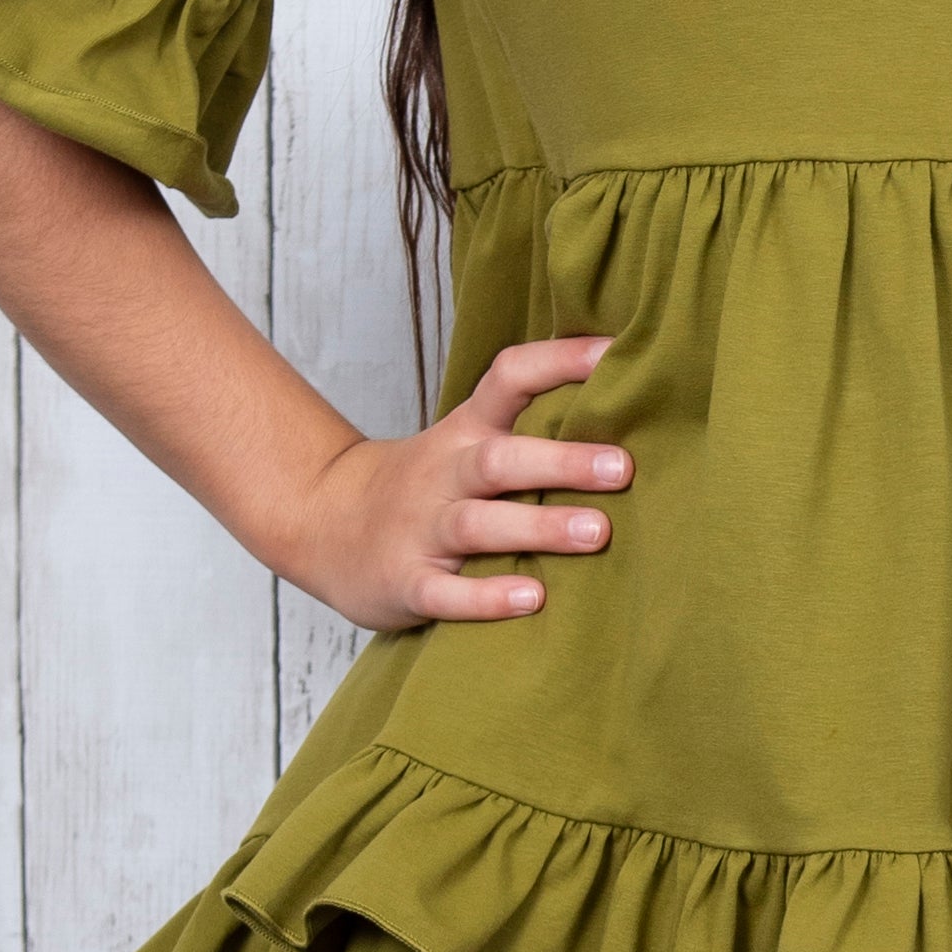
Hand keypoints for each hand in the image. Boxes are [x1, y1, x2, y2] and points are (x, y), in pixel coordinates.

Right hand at [270, 336, 631, 631]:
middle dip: (562, 461)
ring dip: (539, 526)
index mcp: (466, 432)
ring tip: (597, 533)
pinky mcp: (406, 582)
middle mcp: (445, 473)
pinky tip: (533, 600)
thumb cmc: (426, 486)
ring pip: (478, 524)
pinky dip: (487, 598)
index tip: (615, 352)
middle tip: (624, 468)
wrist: (320, 522)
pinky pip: (445, 592)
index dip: (558, 360)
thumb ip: (530, 431)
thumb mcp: (465, 443)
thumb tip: (631, 412)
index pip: (509, 378)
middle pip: (500, 459)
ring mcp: (421, 528)